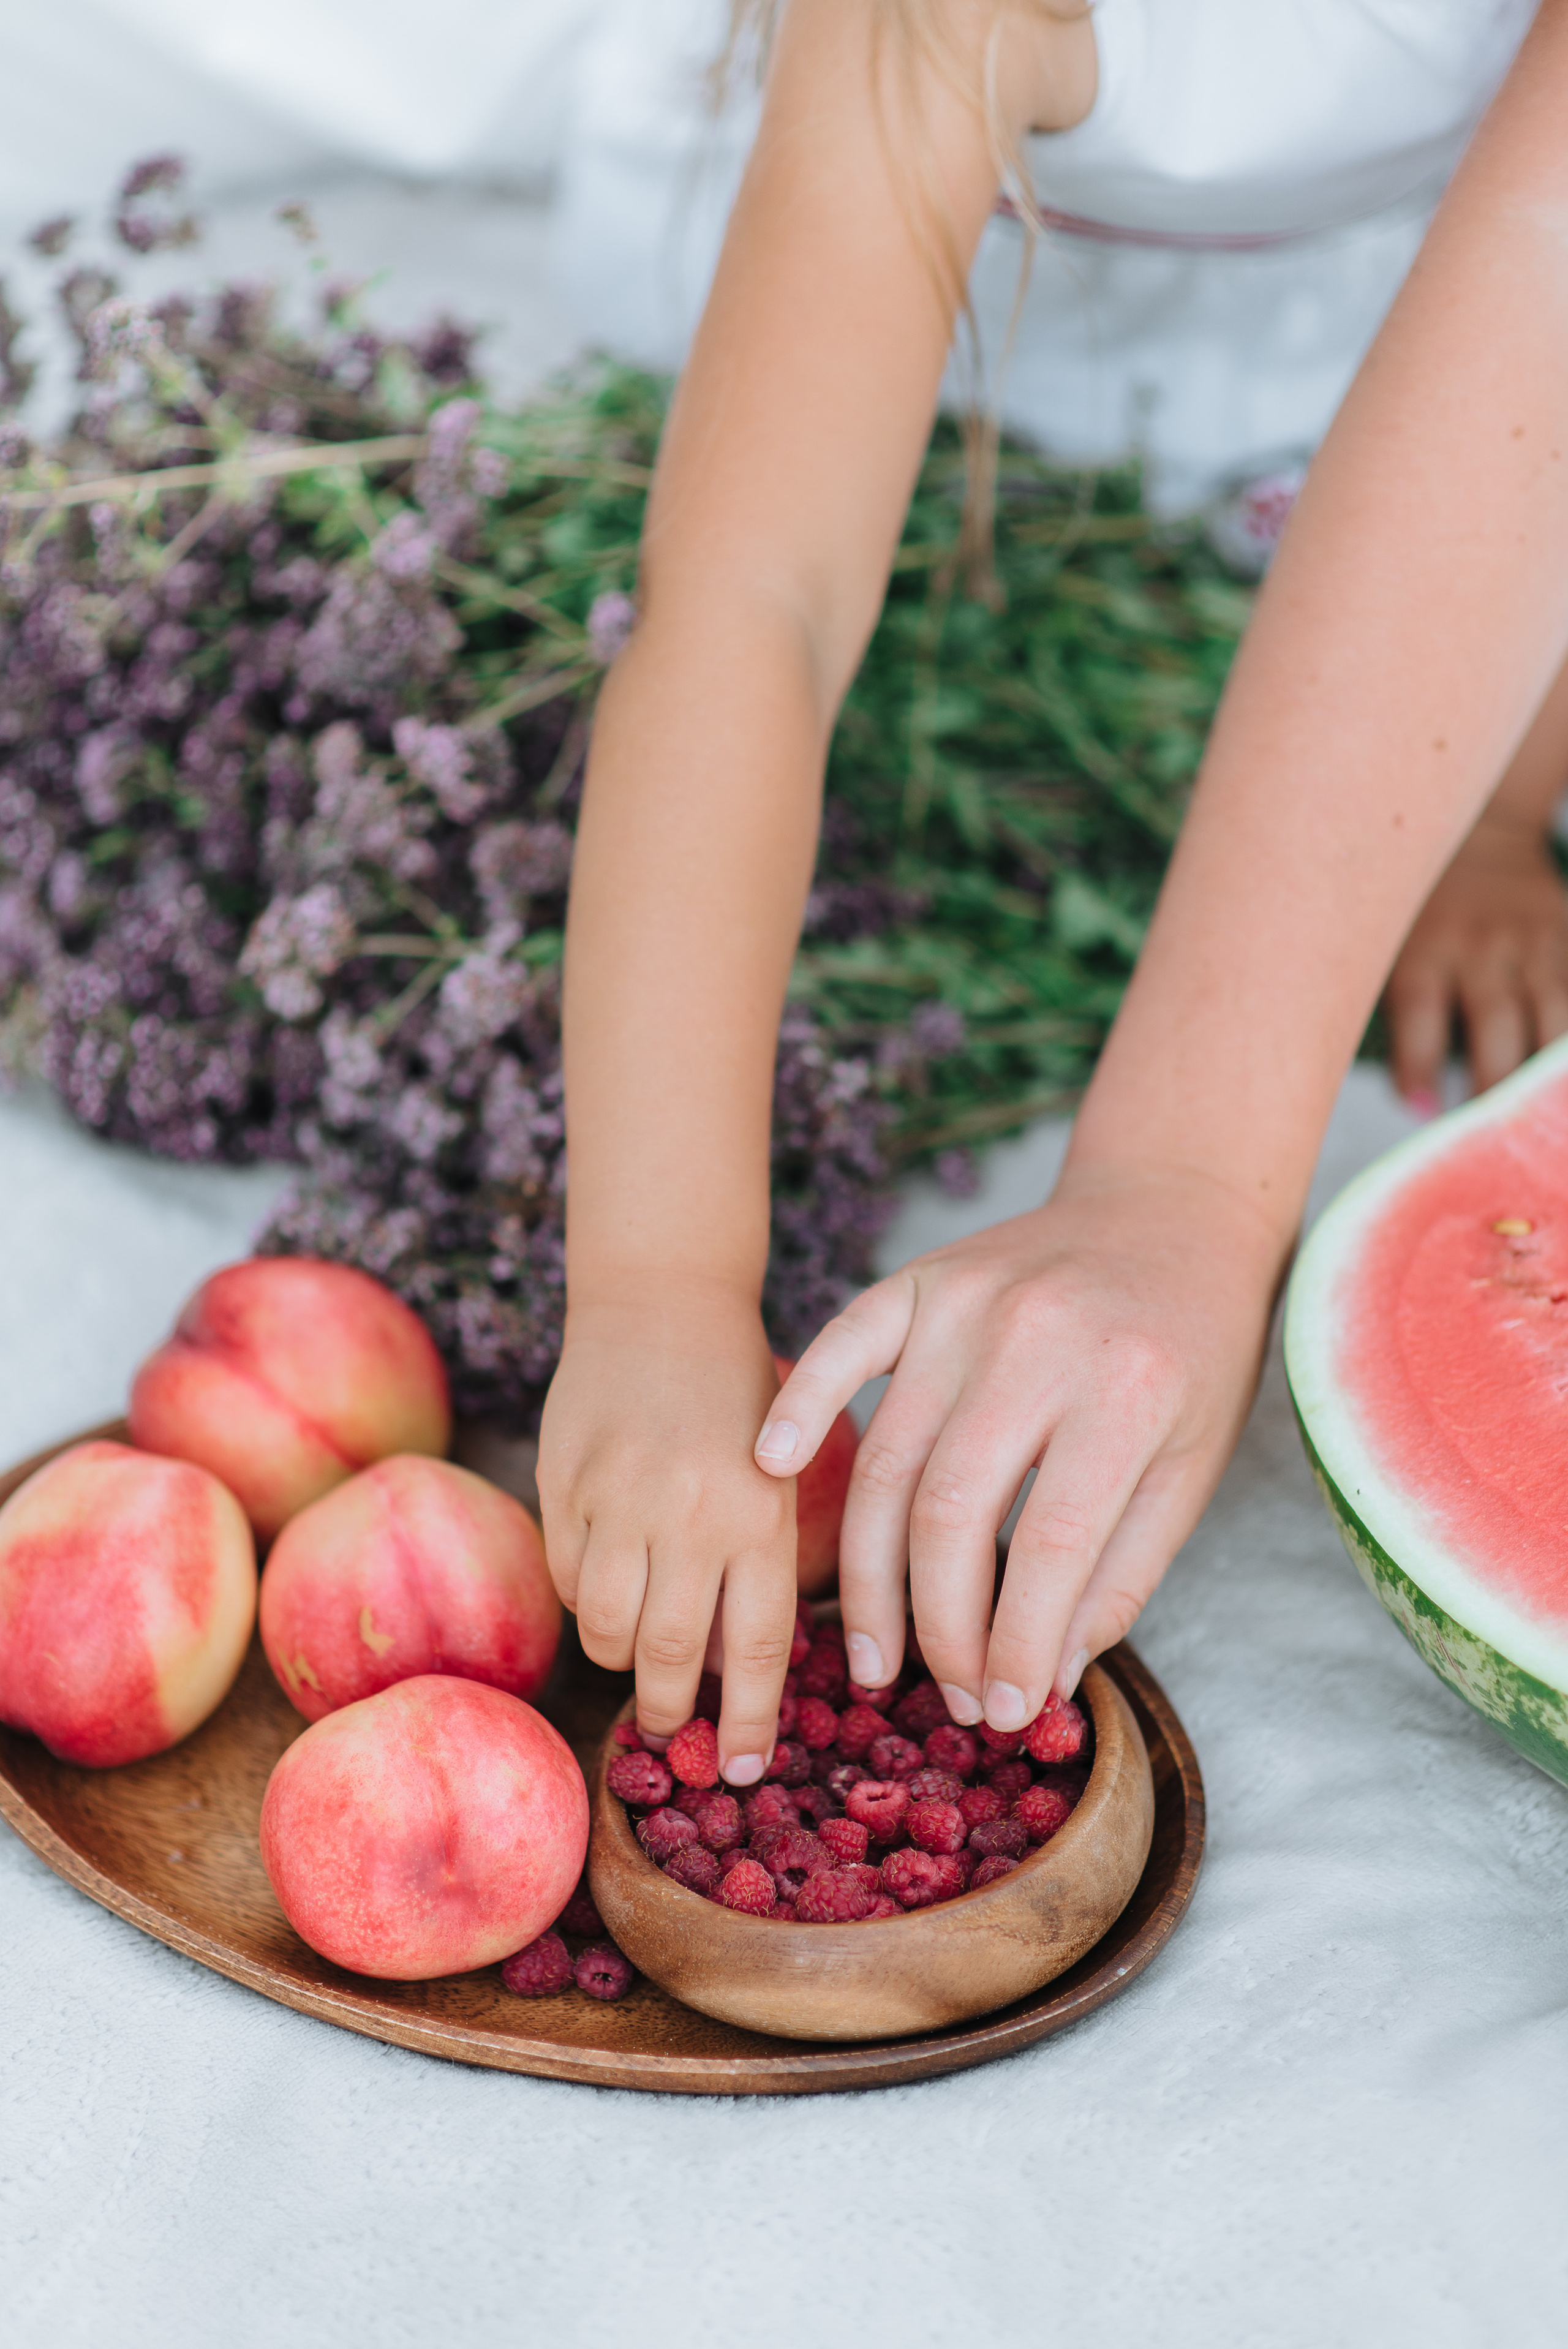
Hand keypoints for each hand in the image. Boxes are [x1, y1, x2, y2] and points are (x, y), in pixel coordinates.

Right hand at [538, 1282, 795, 1782]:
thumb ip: (755, 1568)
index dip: (746, 1723)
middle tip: (671, 1730)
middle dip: (670, 1711)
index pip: (758, 1649)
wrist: (662, 1302)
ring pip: (605, 1628)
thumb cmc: (735, 1398)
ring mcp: (618, 1499)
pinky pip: (564, 1577)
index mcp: (760, 1514)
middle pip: (670, 1655)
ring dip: (619, 1659)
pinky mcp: (562, 1483)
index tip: (739, 1771)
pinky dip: (582, 1598)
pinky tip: (604, 1582)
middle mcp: (690, 1513)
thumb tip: (728, 1674)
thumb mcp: (773, 1477)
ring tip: (635, 1658)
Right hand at [753, 1165, 1284, 1731]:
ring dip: (869, 1575)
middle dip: (937, 1627)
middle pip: (949, 1511)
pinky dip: (799, 1407)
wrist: (1171, 1215)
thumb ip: (1121, 1574)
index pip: (1051, 1546)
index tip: (1001, 1712)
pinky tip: (774, 1473)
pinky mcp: (920, 1280)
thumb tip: (1040, 1676)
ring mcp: (966, 1303)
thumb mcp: (1191, 1467)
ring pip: (886, 1459)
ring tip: (872, 1656)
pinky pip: (841, 1346)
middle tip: (941, 1693)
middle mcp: (1037, 1339)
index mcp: (1127, 1390)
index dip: (1015, 1644)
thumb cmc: (1191, 1353)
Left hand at [1385, 813, 1567, 1105]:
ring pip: (1554, 1016)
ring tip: (1546, 1124)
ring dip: (1548, 1074)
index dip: (1419, 1067)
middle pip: (1496, 1023)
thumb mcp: (1392, 947)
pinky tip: (1561, 1080)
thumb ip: (1401, 1016)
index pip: (1419, 1012)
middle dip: (1496, 1085)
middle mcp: (1484, 943)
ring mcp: (1537, 941)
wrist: (1482, 835)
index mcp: (1426, 945)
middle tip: (1491, 1137)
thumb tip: (1417, 1108)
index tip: (1423, 1113)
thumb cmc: (1422, 915)